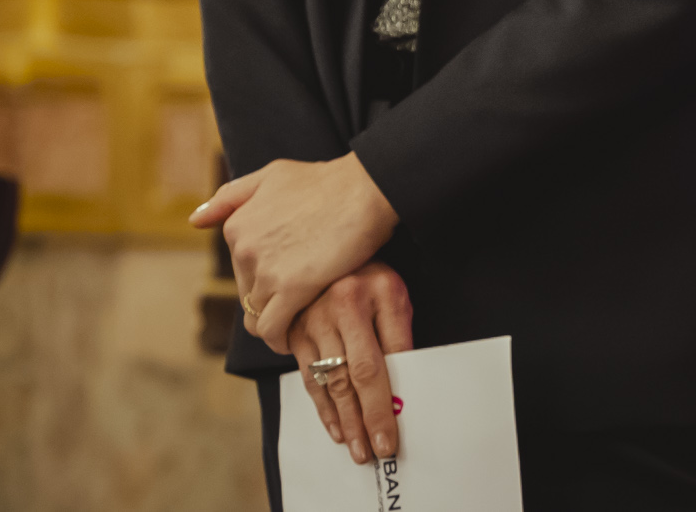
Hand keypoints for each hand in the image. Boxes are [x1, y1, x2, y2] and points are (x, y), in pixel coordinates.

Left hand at [191, 154, 398, 353]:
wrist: (368, 187)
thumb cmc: (328, 180)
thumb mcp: (273, 175)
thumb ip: (232, 196)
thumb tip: (195, 220)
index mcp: (237, 225)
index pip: (241, 271)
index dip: (263, 280)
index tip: (285, 283)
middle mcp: (244, 248)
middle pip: (248, 295)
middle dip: (269, 303)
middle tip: (298, 305)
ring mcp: (266, 270)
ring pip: (258, 315)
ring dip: (276, 324)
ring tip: (298, 325)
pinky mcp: (292, 288)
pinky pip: (274, 328)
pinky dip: (280, 340)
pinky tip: (293, 341)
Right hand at [288, 262, 413, 465]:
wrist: (327, 244)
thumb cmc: (370, 274)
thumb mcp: (394, 293)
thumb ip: (399, 334)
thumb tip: (403, 382)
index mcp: (370, 296)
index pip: (380, 363)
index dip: (385, 403)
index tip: (391, 434)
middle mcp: (337, 309)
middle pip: (352, 378)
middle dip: (364, 420)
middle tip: (374, 451)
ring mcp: (310, 321)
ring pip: (327, 383)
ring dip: (342, 420)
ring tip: (356, 446)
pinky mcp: (292, 332)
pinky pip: (308, 377)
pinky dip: (323, 406)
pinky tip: (335, 426)